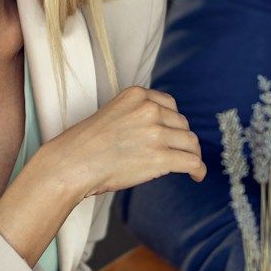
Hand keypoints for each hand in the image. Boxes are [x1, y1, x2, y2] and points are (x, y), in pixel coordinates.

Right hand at [35, 86, 206, 199]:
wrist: (71, 164)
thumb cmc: (84, 145)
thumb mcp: (112, 113)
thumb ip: (136, 115)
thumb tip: (159, 131)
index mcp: (136, 95)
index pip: (169, 104)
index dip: (173, 121)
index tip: (173, 132)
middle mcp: (149, 109)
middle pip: (182, 124)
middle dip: (181, 139)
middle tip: (178, 153)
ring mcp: (156, 132)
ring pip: (190, 143)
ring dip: (191, 154)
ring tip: (189, 165)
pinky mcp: (160, 157)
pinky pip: (192, 162)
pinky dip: (198, 170)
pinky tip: (196, 176)